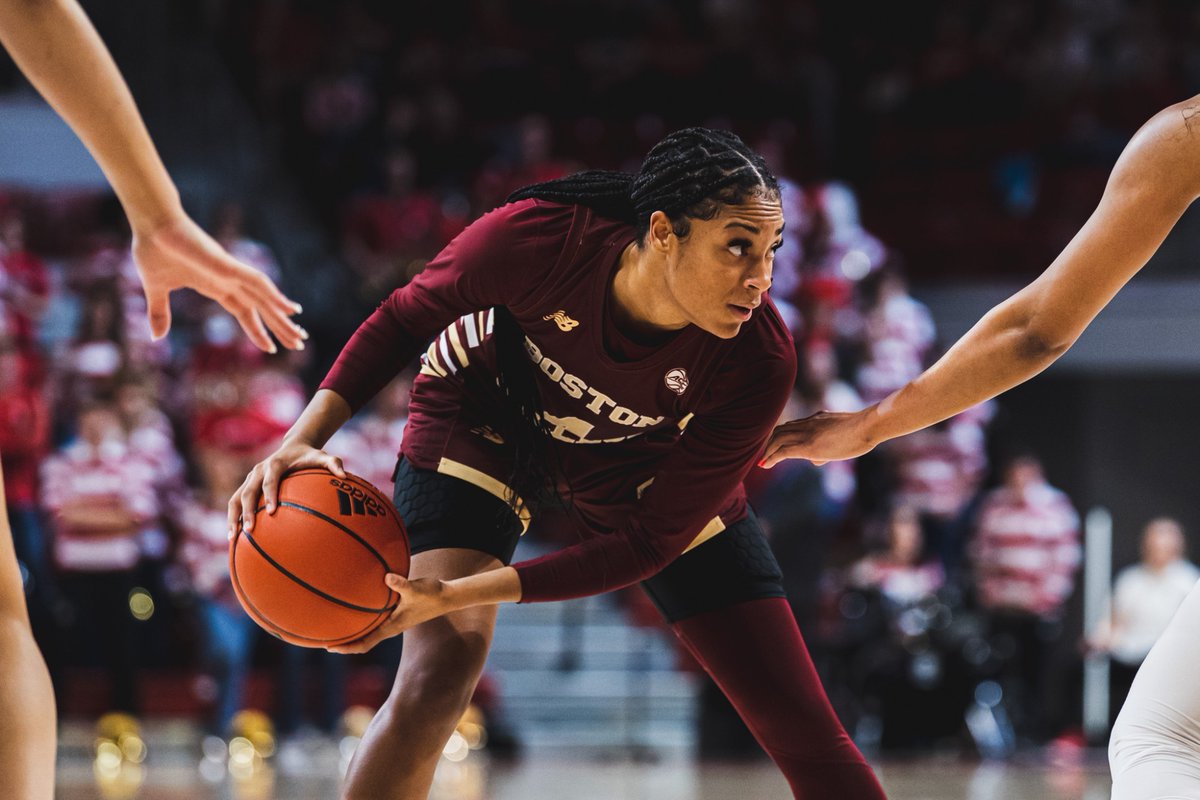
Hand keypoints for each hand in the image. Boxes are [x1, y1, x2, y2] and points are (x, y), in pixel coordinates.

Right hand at [132, 212, 306, 351]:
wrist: (150, 224)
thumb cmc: (153, 250)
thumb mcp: (156, 291)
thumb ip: (159, 313)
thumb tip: (156, 337)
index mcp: (215, 287)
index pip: (244, 313)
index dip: (258, 330)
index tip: (271, 348)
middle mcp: (228, 281)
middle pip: (260, 309)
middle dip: (279, 327)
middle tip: (299, 343)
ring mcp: (229, 272)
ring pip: (264, 299)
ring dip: (282, 317)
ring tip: (300, 334)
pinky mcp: (227, 264)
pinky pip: (256, 281)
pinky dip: (274, 295)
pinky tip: (290, 309)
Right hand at [227, 441, 346, 536]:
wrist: (293, 447)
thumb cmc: (310, 456)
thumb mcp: (322, 456)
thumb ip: (333, 464)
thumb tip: (345, 476)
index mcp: (275, 463)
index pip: (270, 479)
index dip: (270, 494)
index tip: (273, 511)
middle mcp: (258, 470)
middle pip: (248, 491)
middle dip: (248, 510)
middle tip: (250, 529)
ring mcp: (250, 479)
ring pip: (236, 498)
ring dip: (233, 517)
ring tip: (233, 537)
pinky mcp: (246, 486)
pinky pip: (235, 503)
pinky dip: (233, 518)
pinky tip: (234, 538)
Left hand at [327, 573, 455, 653]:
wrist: (447, 597)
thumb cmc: (432, 594)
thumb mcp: (416, 588)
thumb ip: (401, 584)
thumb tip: (387, 577)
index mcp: (391, 627)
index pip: (364, 644)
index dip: (347, 648)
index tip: (330, 648)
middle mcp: (390, 627)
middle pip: (362, 642)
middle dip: (344, 644)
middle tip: (324, 642)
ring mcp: (393, 621)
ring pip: (368, 633)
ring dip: (352, 633)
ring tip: (335, 627)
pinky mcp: (397, 613)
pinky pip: (375, 621)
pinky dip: (364, 620)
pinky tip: (358, 608)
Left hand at [760, 407, 877, 468]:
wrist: (867, 425)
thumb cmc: (866, 430)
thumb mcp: (846, 432)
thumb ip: (833, 442)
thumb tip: (819, 458)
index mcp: (818, 418)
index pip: (794, 425)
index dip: (782, 434)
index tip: (776, 444)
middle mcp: (809, 423)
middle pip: (781, 430)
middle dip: (771, 442)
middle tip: (766, 454)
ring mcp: (807, 433)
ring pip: (778, 438)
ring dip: (768, 450)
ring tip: (763, 462)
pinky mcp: (808, 446)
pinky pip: (783, 451)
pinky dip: (771, 457)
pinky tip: (765, 465)